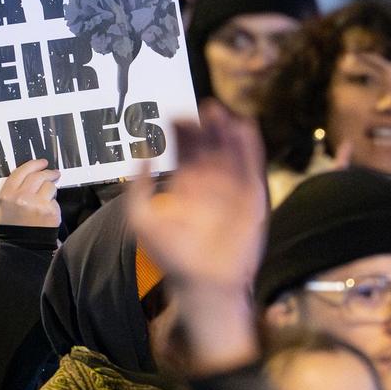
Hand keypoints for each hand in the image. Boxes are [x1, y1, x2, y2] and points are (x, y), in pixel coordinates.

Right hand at [0, 158, 60, 228]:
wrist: (21, 248)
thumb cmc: (12, 227)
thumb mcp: (5, 205)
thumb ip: (15, 189)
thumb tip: (32, 176)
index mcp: (7, 194)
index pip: (22, 171)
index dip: (34, 164)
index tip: (42, 162)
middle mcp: (21, 197)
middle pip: (38, 175)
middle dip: (48, 172)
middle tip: (54, 173)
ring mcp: (37, 204)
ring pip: (49, 186)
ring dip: (51, 189)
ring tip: (48, 196)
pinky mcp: (50, 211)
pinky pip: (55, 200)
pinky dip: (53, 204)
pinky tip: (48, 211)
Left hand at [127, 103, 266, 372]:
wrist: (203, 282)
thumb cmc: (172, 256)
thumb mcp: (142, 219)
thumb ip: (137, 188)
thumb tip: (141, 154)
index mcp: (186, 186)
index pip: (185, 150)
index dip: (181, 131)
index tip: (173, 115)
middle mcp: (211, 183)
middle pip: (210, 145)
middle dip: (207, 126)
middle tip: (203, 108)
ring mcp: (233, 189)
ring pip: (232, 151)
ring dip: (228, 131)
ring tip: (220, 114)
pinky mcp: (253, 197)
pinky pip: (253, 167)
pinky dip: (250, 147)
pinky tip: (244, 128)